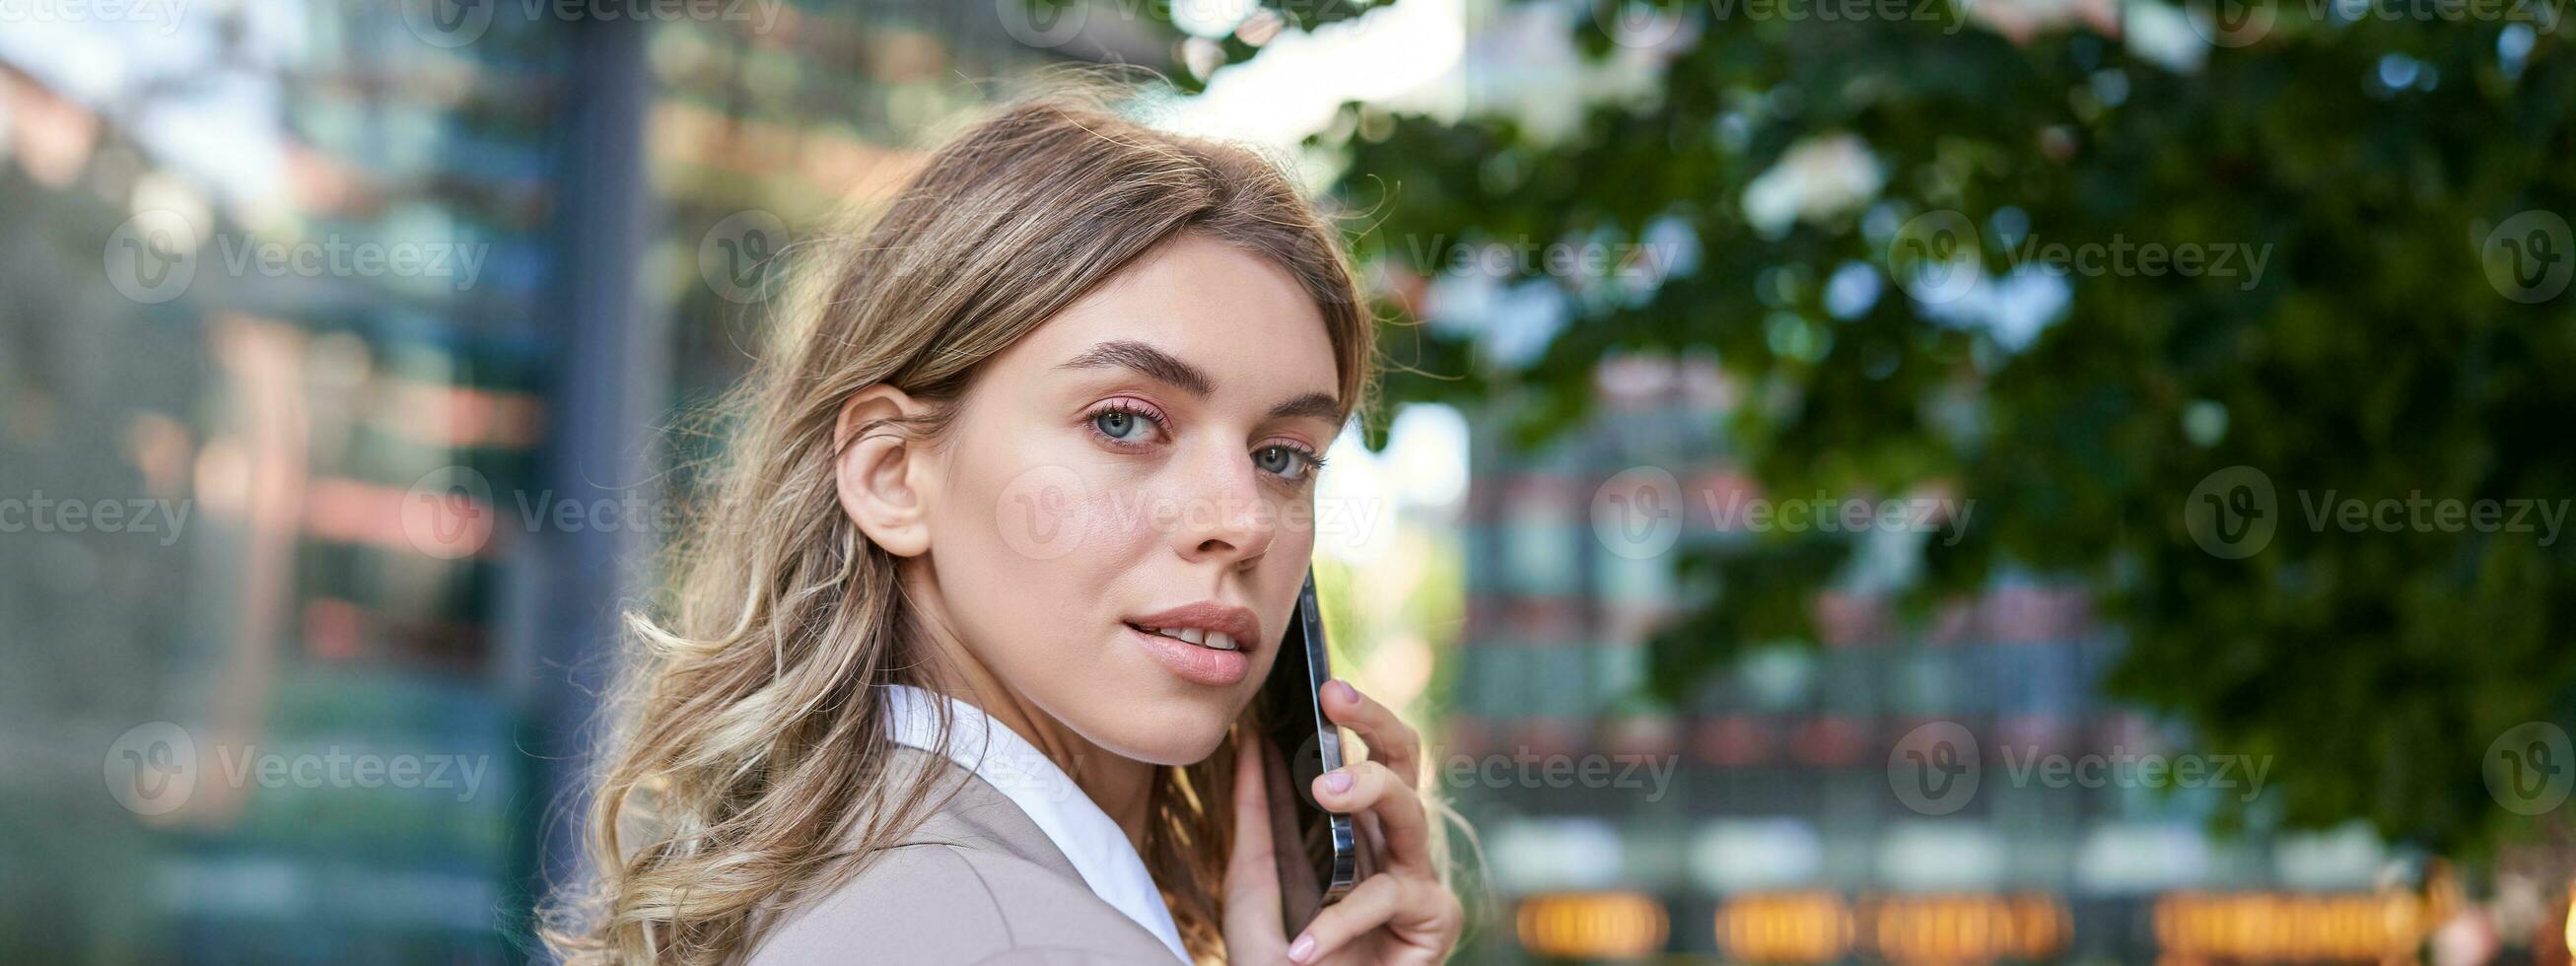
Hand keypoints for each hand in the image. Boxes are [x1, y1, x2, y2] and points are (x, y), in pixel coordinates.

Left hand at [1221, 679, 1462, 963]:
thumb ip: (1256, 815)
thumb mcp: (1252, 880)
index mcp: (1358, 824)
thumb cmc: (1278, 957)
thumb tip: (1251, 740)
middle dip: (1376, 718)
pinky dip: (1340, 921)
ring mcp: (1418, 879)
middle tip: (1336, 697)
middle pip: (1406, 758)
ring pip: (1410, 810)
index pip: (1368, 750)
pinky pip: (1389, 896)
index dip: (1355, 713)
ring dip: (1368, 789)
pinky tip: (1302, 946)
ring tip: (1322, 790)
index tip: (1321, 681)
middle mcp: (1393, 843)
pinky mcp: (1434, 922)